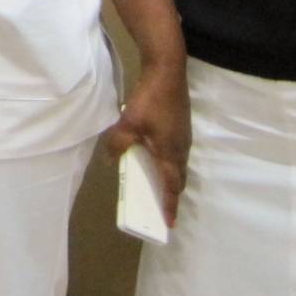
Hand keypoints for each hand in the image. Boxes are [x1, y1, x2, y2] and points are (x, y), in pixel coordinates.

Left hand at [100, 55, 188, 224]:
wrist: (168, 72)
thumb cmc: (150, 100)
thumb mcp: (127, 124)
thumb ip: (118, 145)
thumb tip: (112, 160)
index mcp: (170, 153)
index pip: (171, 187)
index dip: (169, 206)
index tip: (169, 223)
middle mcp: (181, 149)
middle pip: (178, 179)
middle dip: (170, 194)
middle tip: (160, 206)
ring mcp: (184, 137)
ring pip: (179, 165)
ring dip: (170, 178)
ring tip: (157, 185)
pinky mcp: (182, 126)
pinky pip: (177, 153)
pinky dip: (170, 163)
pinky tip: (156, 157)